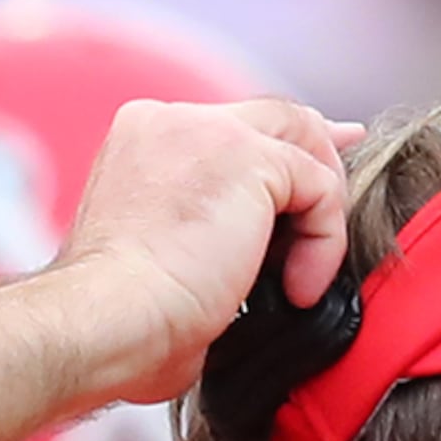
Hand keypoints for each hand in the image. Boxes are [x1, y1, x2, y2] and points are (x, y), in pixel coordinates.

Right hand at [43, 97, 354, 407]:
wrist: (102, 322)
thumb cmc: (115, 323)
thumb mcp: (153, 263)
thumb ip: (199, 240)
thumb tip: (243, 278)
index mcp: (141, 141)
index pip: (228, 130)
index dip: (275, 154)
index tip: (303, 182)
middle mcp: (172, 122)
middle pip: (273, 117)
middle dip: (318, 150)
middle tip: (338, 196)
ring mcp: (212, 134)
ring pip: (305, 143)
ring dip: (321, 209)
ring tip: (305, 274)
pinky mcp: (251, 161)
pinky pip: (320, 190)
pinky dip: (324, 244)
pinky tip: (297, 290)